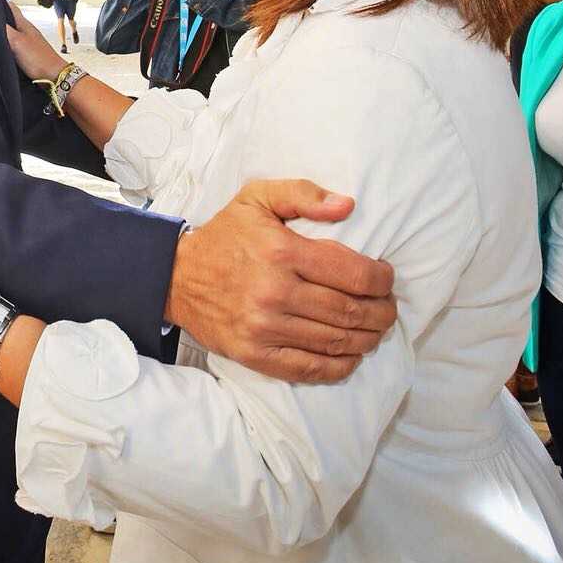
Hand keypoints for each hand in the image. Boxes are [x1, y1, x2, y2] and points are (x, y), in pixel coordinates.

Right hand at [5, 2, 67, 79]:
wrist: (54, 75)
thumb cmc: (38, 59)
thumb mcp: (16, 42)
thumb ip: (4, 30)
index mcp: (24, 24)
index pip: (11, 7)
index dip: (1, 2)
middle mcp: (27, 31)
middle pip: (11, 20)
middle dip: (0, 18)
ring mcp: (29, 41)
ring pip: (13, 32)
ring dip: (4, 33)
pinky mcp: (29, 53)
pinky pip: (16, 45)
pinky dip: (8, 45)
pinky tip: (5, 50)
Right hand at [167, 179, 395, 382]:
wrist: (175, 277)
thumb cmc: (225, 235)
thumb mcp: (257, 197)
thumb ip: (303, 194)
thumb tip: (346, 206)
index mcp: (282, 252)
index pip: (354, 274)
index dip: (382, 280)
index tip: (386, 277)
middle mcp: (276, 293)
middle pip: (351, 312)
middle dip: (382, 311)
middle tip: (387, 306)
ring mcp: (265, 328)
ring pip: (336, 342)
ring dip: (367, 338)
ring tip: (375, 328)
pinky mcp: (255, 354)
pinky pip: (310, 368)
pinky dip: (340, 366)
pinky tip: (351, 355)